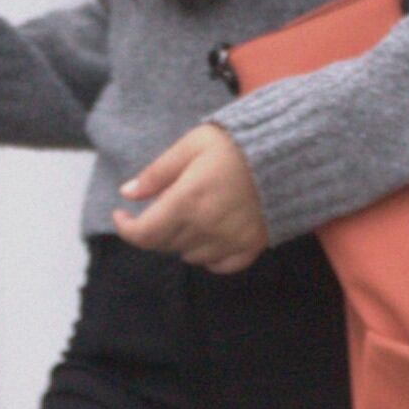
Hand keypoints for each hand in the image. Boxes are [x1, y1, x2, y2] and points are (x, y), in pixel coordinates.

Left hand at [113, 121, 268, 271]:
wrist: (287, 151)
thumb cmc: (234, 143)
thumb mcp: (190, 146)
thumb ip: (157, 173)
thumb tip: (128, 193)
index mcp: (186, 202)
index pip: (144, 234)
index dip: (126, 229)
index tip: (121, 215)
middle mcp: (206, 228)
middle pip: (165, 245)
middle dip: (154, 228)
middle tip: (162, 204)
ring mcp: (230, 241)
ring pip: (190, 256)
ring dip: (181, 240)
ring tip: (190, 215)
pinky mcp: (251, 247)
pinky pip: (220, 265)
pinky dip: (209, 255)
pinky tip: (210, 235)